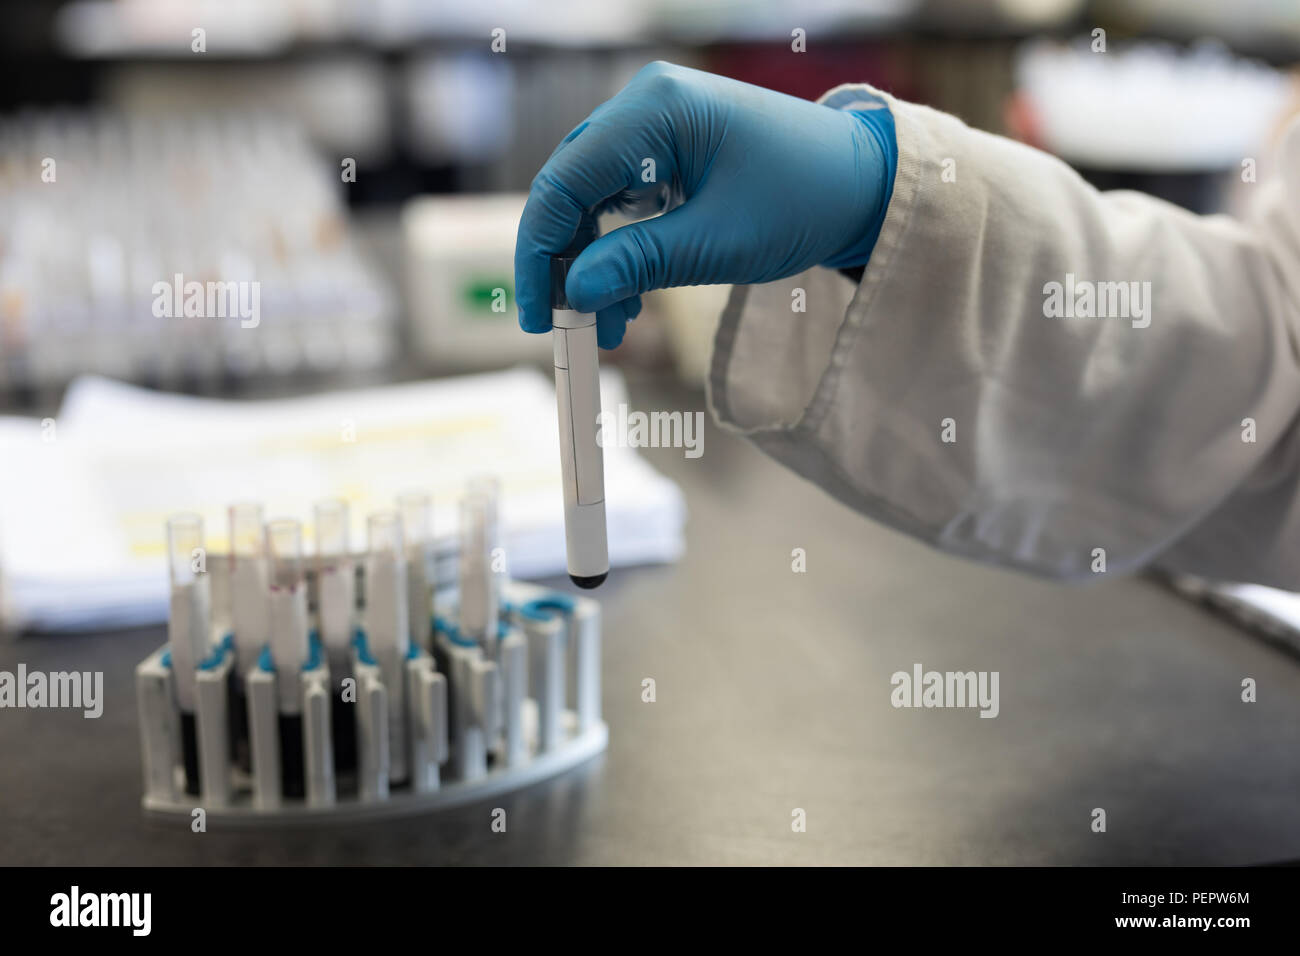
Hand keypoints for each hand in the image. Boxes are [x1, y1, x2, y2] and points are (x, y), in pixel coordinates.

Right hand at [514, 61, 893, 347]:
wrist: (864, 184)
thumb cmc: (805, 200)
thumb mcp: (717, 244)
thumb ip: (638, 263)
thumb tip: (575, 292)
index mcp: (655, 110)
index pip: (564, 182)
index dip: (541, 253)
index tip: (541, 313)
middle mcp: (646, 106)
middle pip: (569, 188)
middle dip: (565, 263)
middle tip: (567, 326)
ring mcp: (655, 125)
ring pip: (591, 200)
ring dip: (593, 264)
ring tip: (610, 325)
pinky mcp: (667, 150)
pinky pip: (620, 201)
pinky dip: (618, 250)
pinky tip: (628, 297)